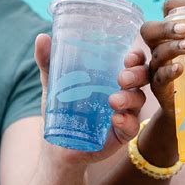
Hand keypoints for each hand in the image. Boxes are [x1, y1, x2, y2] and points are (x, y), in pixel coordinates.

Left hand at [34, 34, 147, 164]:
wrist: (57, 147)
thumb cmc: (62, 110)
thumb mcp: (54, 84)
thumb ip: (49, 62)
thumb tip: (42, 37)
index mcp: (112, 76)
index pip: (133, 61)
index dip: (136, 57)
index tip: (129, 56)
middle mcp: (124, 92)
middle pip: (143, 78)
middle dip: (137, 74)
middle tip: (122, 77)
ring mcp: (126, 112)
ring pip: (139, 100)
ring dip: (130, 97)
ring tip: (113, 100)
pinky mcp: (122, 133)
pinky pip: (132, 126)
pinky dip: (127, 121)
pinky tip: (116, 119)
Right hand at [140, 0, 184, 116]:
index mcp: (174, 34)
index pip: (169, 10)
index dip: (178, 6)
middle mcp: (161, 47)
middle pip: (149, 30)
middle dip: (164, 27)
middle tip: (184, 28)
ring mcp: (158, 68)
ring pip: (157, 53)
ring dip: (171, 47)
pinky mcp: (161, 88)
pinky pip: (159, 77)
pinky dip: (168, 71)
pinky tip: (180, 68)